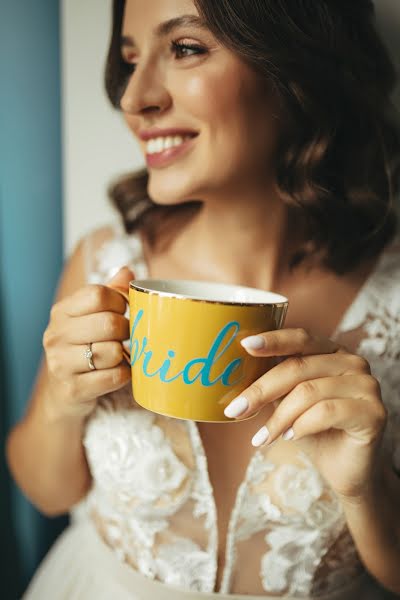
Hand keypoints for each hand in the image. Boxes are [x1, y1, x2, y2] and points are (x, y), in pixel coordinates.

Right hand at [43, 266, 133, 419]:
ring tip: (118, 356)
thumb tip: (127, 271)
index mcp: (62, 312)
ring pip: (112, 352)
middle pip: (109, 323)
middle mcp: (56, 335)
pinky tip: (118, 372)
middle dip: (126, 331)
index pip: (99, 295)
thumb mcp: (92, 316)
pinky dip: (124, 375)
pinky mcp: (73, 389)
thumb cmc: (85, 347)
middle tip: (125, 337)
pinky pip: (114, 377)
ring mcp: (61, 364)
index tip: (123, 311)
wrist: (65, 393)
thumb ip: (111, 292)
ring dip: (124, 355)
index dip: (120, 302)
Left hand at [224, 328, 386, 499]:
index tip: (244, 345)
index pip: (300, 338)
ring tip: (263, 436)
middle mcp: (353, 362)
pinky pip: (327, 411)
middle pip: (298, 367)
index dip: (272, 340)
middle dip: (261, 390)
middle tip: (235, 409)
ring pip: (309, 392)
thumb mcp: (288, 402)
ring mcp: (367, 385)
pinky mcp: (374, 411)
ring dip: (279, 418)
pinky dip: (302, 426)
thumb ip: (274, 383)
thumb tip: (235, 372)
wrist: (344, 470)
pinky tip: (291, 437)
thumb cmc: (313, 432)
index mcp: (332, 351)